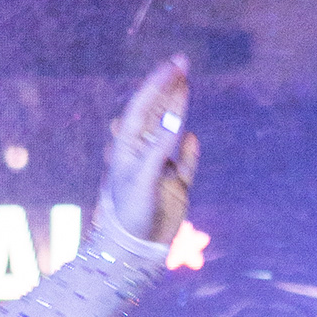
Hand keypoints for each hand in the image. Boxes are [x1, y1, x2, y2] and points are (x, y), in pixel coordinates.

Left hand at [101, 56, 197, 244]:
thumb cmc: (129, 216)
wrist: (134, 253)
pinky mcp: (175, 187)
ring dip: (178, 111)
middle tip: (182, 63)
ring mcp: (160, 170)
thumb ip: (159, 149)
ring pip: (171, 134)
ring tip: (185, 85)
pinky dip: (188, 154)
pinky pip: (185, 164)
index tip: (172, 67)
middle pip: (156, 116)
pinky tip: (190, 142)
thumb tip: (175, 119)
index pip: (141, 110)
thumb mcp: (142, 180)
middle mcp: (143, 156)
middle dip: (168, 90)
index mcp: (126, 151)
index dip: (156, 86)